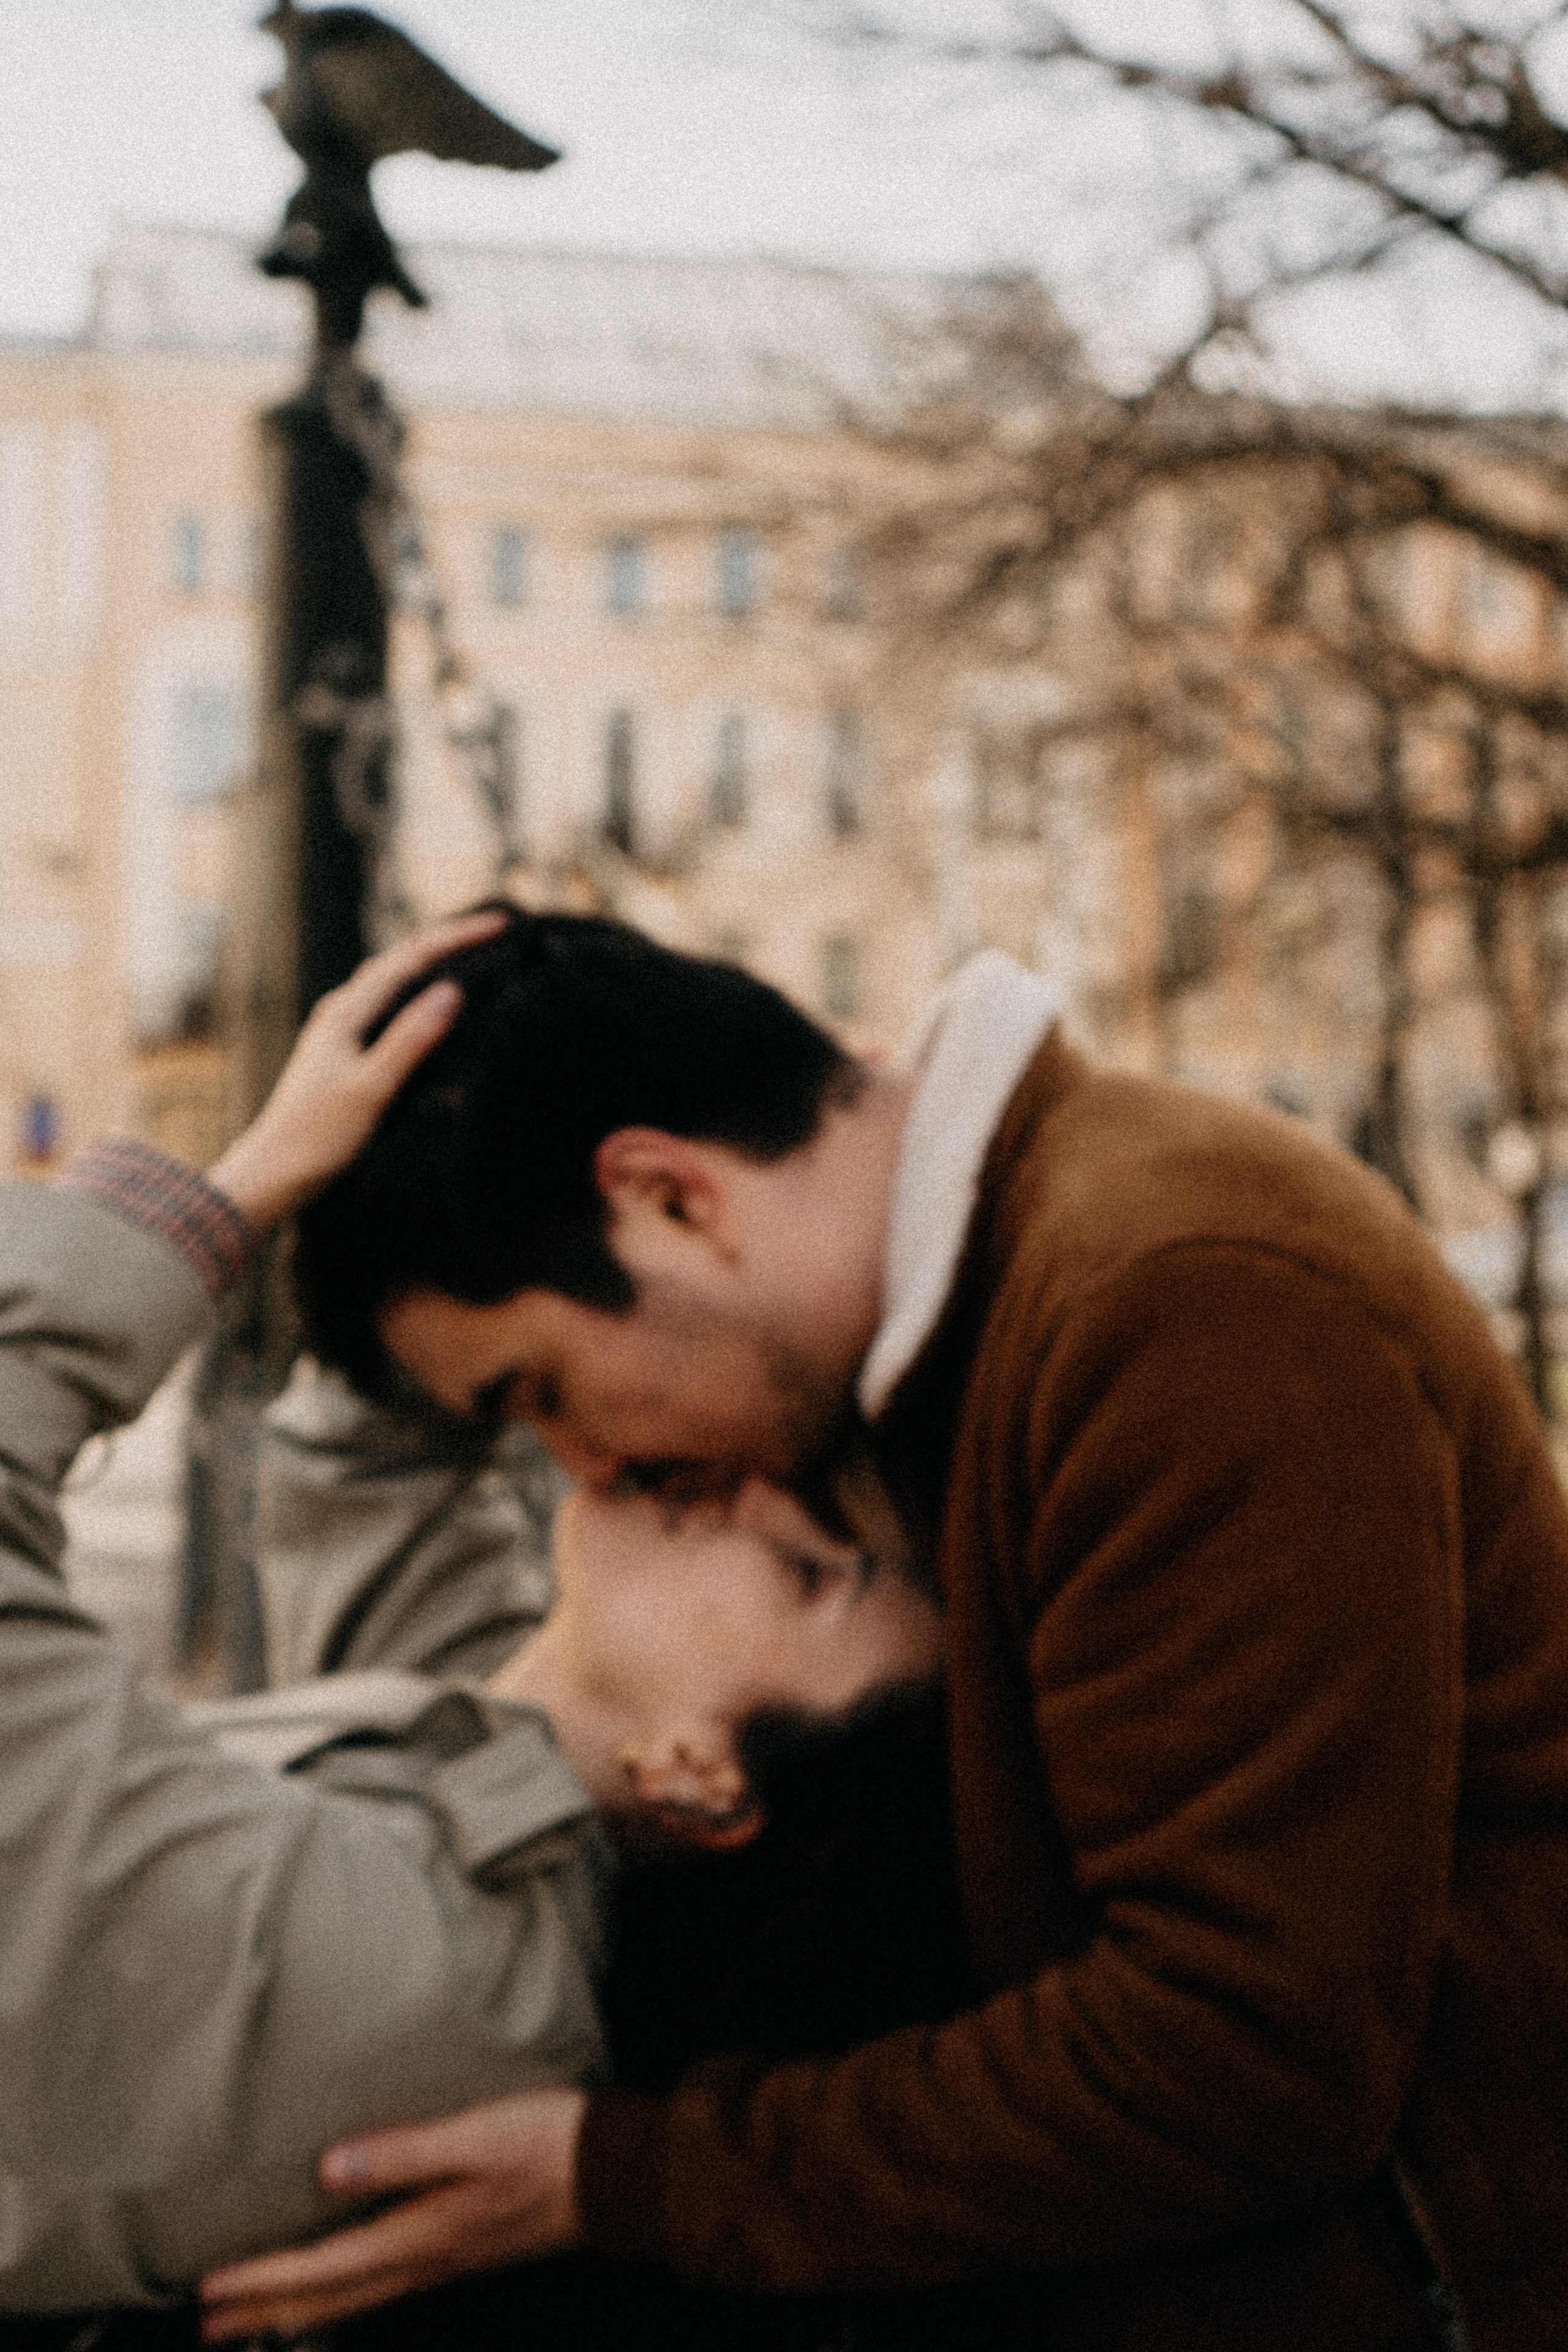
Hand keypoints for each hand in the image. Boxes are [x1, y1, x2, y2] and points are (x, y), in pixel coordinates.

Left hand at [198, 2086, 585, 2339]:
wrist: (616, 2176)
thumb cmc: (550, 2146)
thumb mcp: (475, 2136)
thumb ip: (403, 2153)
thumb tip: (329, 2169)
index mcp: (421, 2235)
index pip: (323, 2269)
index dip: (263, 2280)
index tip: (209, 2290)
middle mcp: (425, 2260)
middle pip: (329, 2299)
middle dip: (265, 2311)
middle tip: (208, 2323)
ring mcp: (444, 2261)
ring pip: (352, 2300)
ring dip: (296, 2309)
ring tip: (252, 2317)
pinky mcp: (459, 2249)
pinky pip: (380, 2287)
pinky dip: (340, 2295)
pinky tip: (336, 2287)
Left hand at [207, 910, 504, 1234]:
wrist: (274, 1171)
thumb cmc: (318, 1134)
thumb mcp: (372, 1087)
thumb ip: (411, 1038)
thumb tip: (453, 990)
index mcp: (347, 1011)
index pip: (411, 957)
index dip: (458, 936)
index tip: (501, 924)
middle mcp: (341, 1011)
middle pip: (401, 960)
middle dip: (447, 941)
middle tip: (494, 933)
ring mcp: (339, 1031)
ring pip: (392, 982)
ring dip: (430, 964)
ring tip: (470, 956)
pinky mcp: (343, 1053)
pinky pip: (386, 1008)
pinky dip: (415, 995)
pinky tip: (429, 1009)